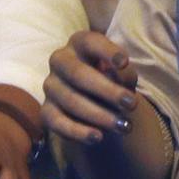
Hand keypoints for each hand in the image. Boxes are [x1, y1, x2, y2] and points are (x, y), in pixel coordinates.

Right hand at [43, 30, 140, 150]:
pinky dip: (78, 131)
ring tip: (123, 126)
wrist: (96, 101)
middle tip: (132, 104)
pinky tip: (98, 137)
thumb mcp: (123, 73)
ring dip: (99, 115)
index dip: (107, 51)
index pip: (91, 42)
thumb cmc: (112, 78)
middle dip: (107, 90)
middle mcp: (60, 60)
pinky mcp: (45, 111)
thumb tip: (122, 77)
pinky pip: (58, 123)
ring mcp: (50, 86)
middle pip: (79, 74)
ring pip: (71, 100)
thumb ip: (124, 73)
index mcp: (79, 42)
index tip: (125, 62)